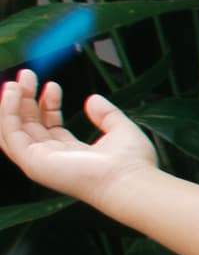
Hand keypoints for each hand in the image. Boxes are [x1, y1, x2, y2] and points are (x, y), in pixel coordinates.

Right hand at [0, 71, 155, 203]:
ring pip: (14, 129)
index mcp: (72, 154)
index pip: (49, 127)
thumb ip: (107, 114)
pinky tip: (13, 92)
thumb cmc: (131, 163)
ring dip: (11, 104)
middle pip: (29, 126)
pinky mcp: (32, 161)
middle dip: (26, 99)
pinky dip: (7, 111)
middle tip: (27, 75)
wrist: (129, 179)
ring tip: (16, 82)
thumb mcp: (121, 130)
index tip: (52, 85)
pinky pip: (10, 133)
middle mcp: (53, 159)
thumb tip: (93, 99)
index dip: (47, 104)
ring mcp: (40, 162)